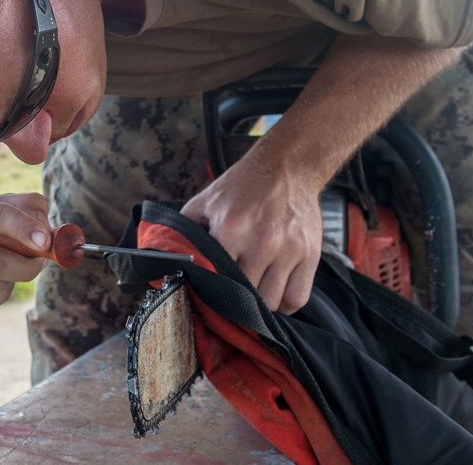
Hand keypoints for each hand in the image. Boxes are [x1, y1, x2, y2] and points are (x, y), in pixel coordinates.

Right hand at [0, 192, 51, 307]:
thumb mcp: (9, 200)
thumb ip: (32, 209)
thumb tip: (46, 238)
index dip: (24, 229)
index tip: (46, 241)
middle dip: (25, 266)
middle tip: (43, 260)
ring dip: (17, 276)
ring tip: (14, 260)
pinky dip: (8, 287)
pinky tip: (0, 274)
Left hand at [181, 154, 323, 313]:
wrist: (286, 167)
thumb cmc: (241, 187)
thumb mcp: (204, 203)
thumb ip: (184, 233)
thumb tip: (162, 261)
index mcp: (230, 229)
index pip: (216, 281)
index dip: (209, 291)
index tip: (207, 293)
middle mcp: (262, 242)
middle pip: (244, 297)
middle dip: (234, 299)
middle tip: (229, 294)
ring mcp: (289, 249)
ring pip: (271, 303)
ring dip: (259, 304)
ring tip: (252, 292)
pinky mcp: (310, 255)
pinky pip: (296, 298)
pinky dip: (284, 303)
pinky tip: (274, 292)